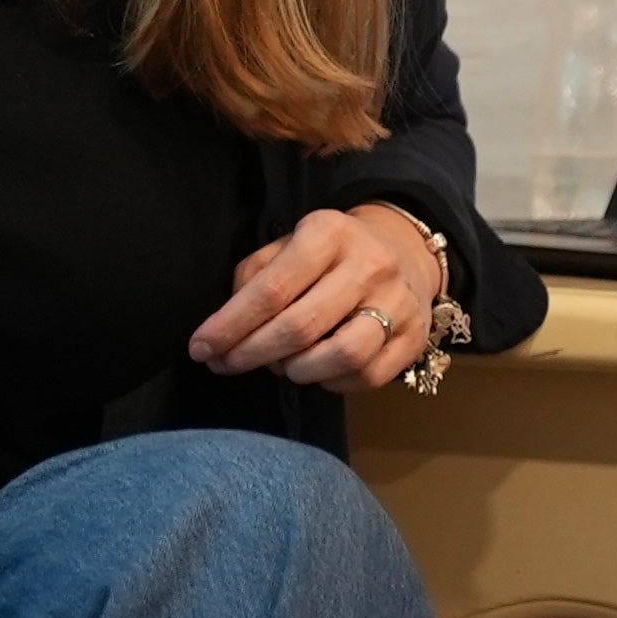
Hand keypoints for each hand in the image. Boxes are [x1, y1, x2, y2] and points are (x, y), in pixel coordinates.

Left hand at [188, 204, 443, 392]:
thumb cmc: (328, 254)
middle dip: (252, 354)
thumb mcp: (287, 246)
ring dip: (297, 371)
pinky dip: (332, 383)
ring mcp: (398, 302)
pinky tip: (316, 371)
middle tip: (227, 365)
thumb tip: (226, 329)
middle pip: (300, 326)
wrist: (403, 250)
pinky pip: (367, 376)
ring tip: (280, 366)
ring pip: (341, 356)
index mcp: (328, 233)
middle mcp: (368, 265)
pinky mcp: (416, 337)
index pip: (271, 289)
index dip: (230, 325)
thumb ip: (253, 278)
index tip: (201, 349)